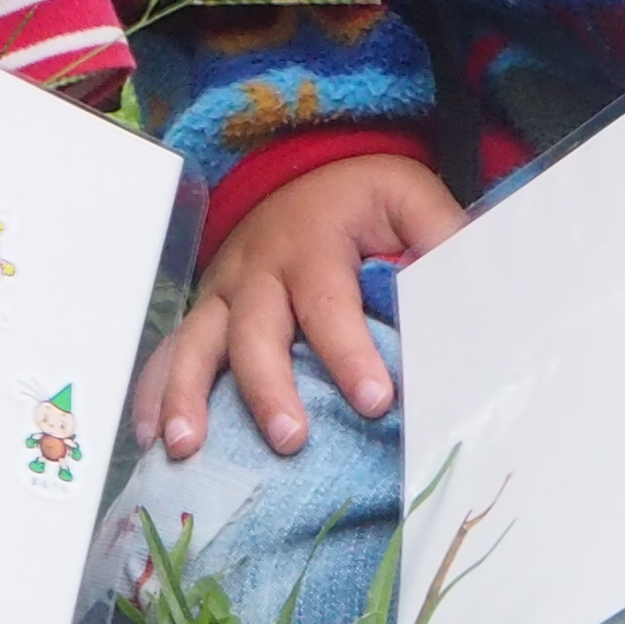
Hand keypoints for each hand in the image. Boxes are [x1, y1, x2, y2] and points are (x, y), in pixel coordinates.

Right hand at [144, 151, 466, 457]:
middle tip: (290, 439)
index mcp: (314, 243)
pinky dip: (153, 394)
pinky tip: (152, 441)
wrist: (301, 175)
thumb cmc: (362, 201)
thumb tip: (472, 287)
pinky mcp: (204, 313)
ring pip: (197, 344)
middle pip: (255, 331)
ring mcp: (221, 292)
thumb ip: (440, 237)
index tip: (375, 401)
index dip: (349, 352)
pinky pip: (170, 353)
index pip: (330, 302)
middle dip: (268, 387)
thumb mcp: (408, 197)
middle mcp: (258, 269)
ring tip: (186, 448)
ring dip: (187, 396)